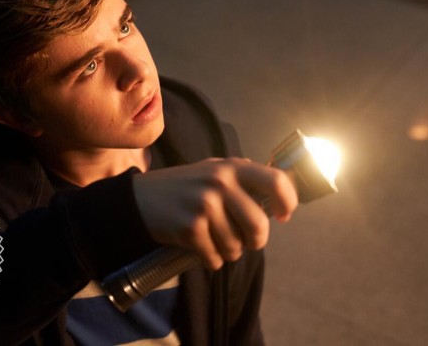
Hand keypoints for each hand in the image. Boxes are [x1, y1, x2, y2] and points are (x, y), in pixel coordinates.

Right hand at [133, 157, 297, 269]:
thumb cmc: (183, 187)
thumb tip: (280, 193)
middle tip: (246, 240)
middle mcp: (220, 182)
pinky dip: (211, 260)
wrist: (140, 198)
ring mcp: (204, 204)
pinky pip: (216, 258)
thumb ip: (243, 177)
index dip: (287, 202)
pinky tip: (200, 248)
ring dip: (229, 252)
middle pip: (259, 226)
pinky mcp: (190, 227)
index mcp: (231, 167)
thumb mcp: (213, 170)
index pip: (276, 182)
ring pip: (237, 247)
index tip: (281, 216)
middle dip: (255, 241)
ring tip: (215, 240)